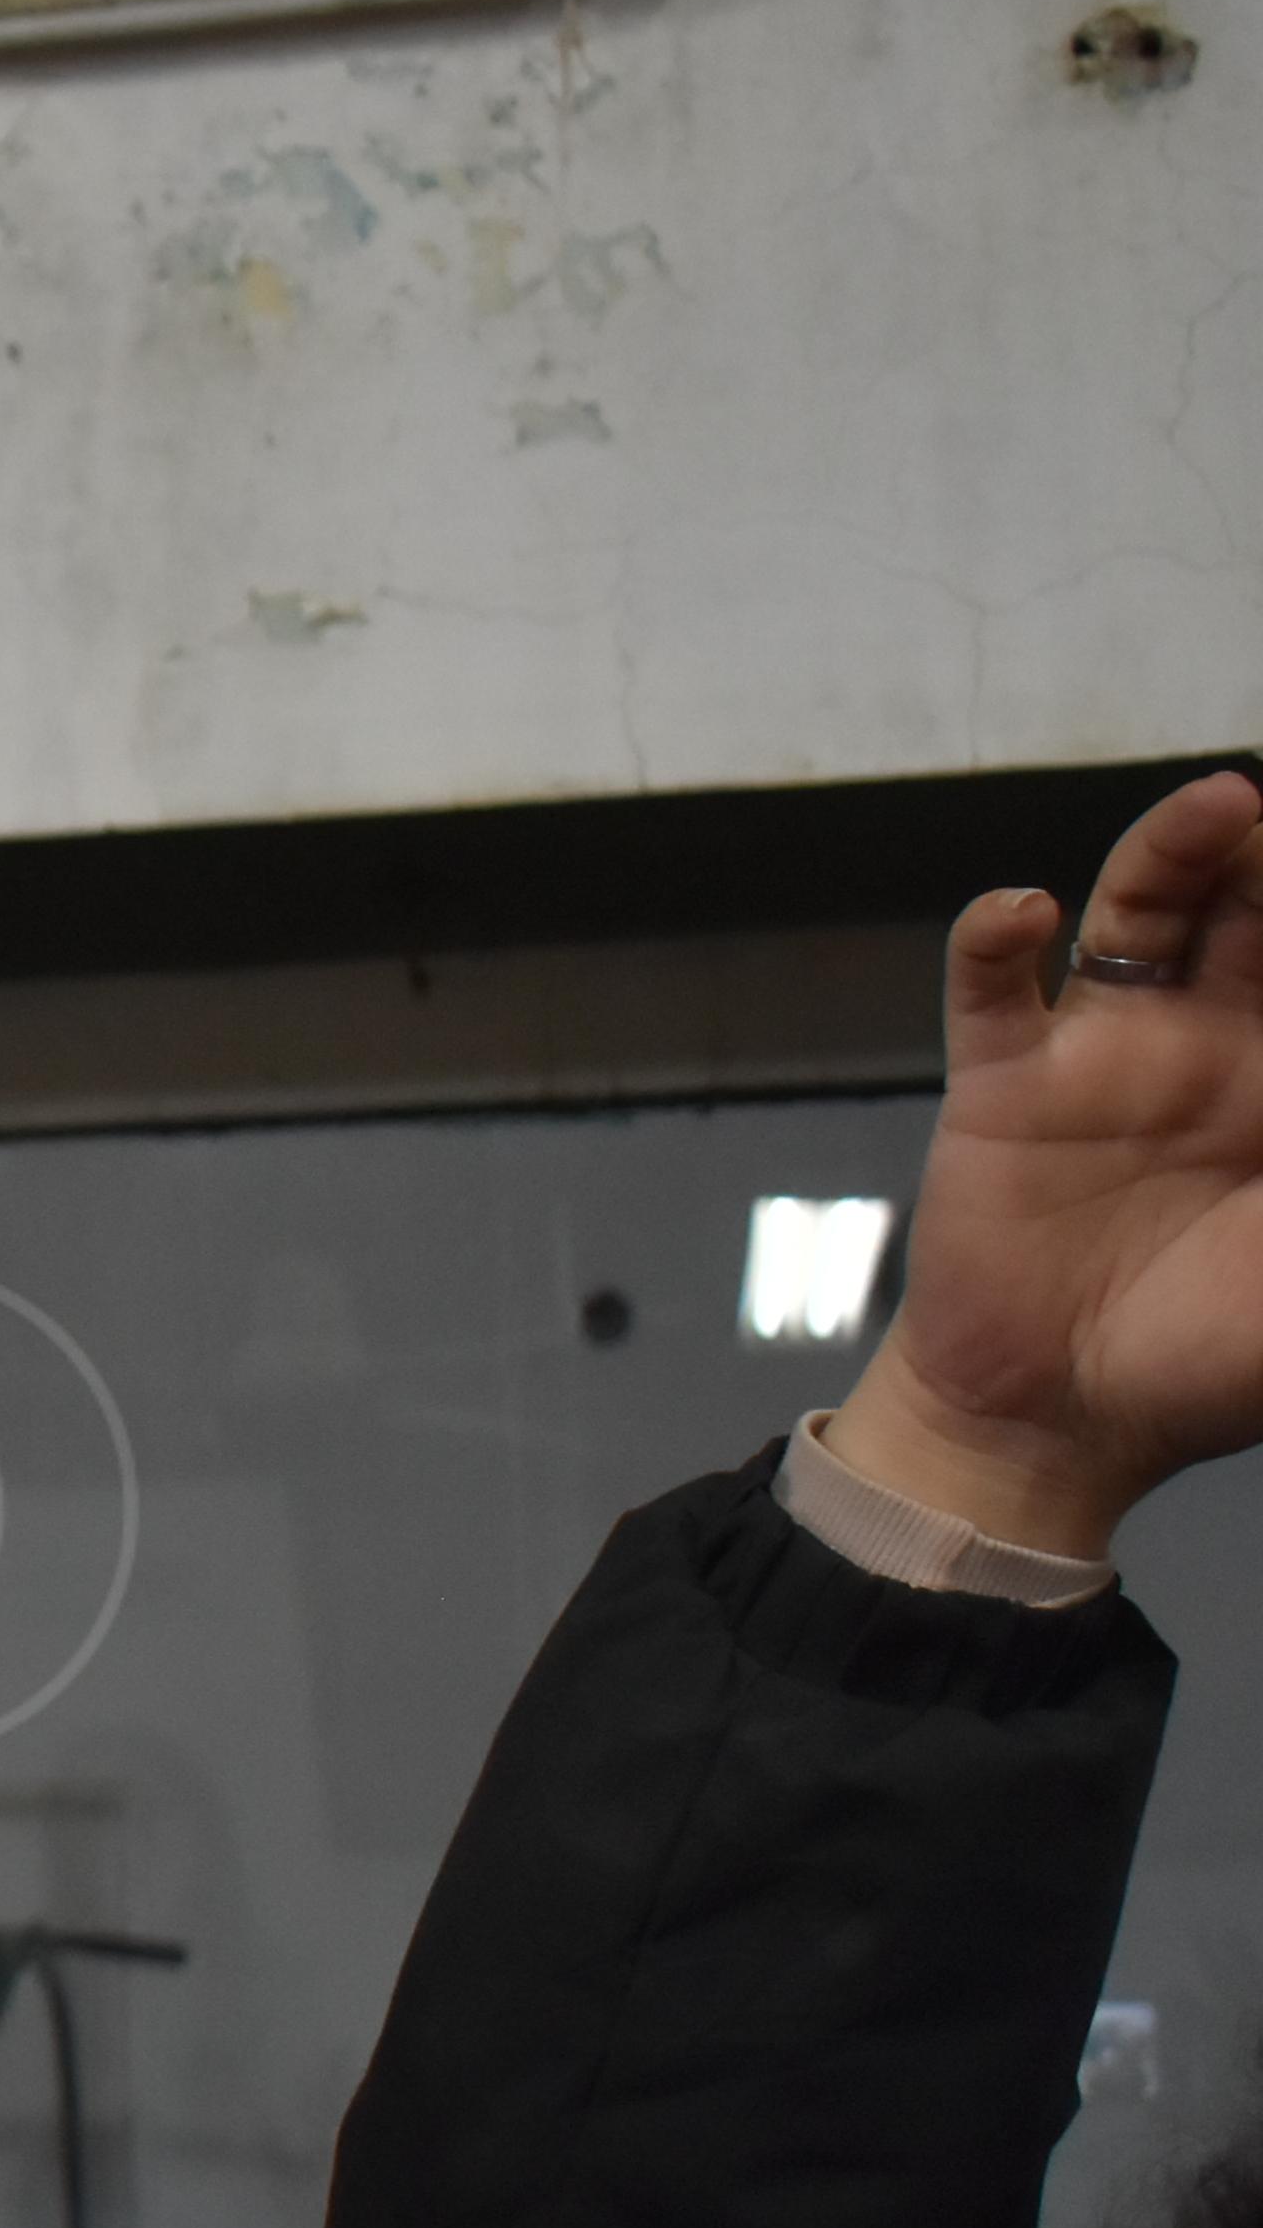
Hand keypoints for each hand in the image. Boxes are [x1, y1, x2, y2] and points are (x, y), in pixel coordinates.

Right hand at [830, 769, 1262, 1558]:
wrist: (1059, 1424)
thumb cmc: (1212, 1361)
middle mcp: (1213, 1042)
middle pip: (1254, 906)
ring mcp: (1105, 1053)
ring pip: (1143, 913)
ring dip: (1175, 849)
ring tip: (1223, 803)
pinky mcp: (1004, 1082)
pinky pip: (992, 988)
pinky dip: (994, 936)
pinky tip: (1025, 908)